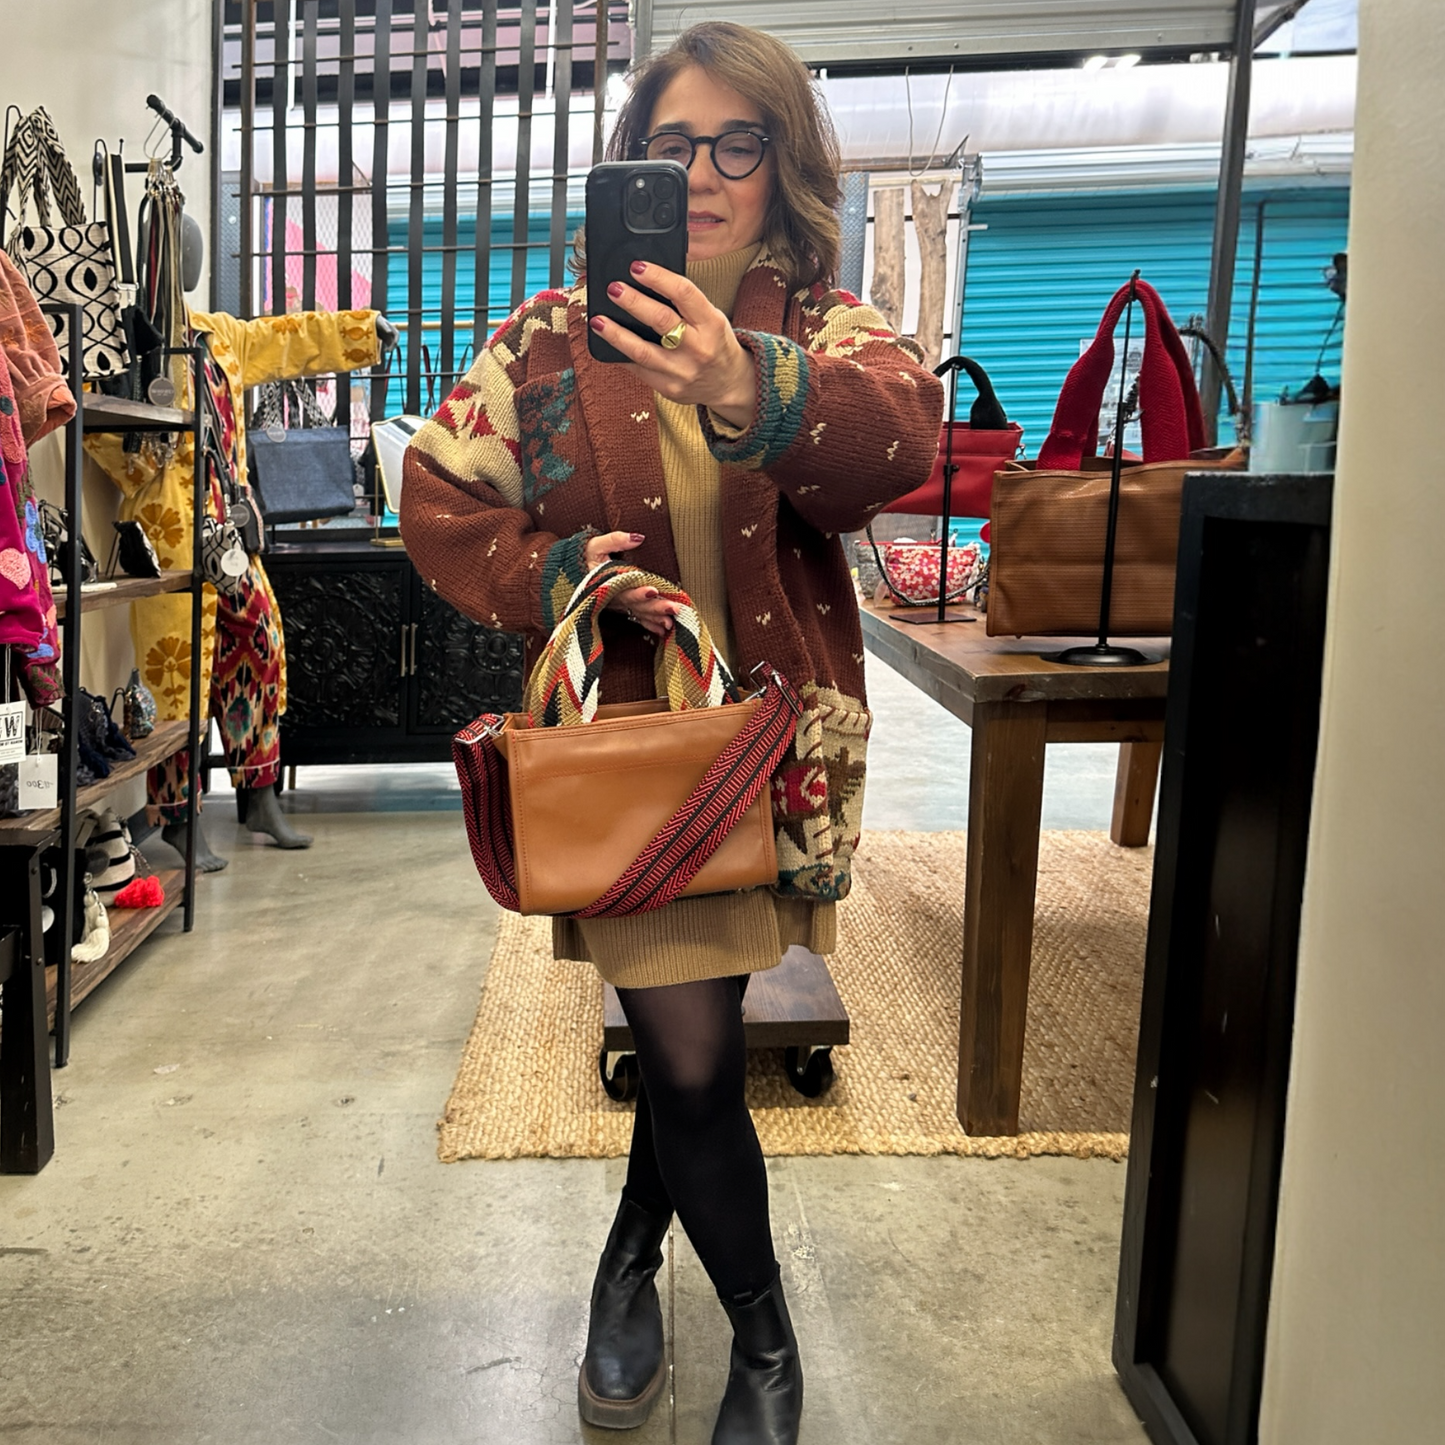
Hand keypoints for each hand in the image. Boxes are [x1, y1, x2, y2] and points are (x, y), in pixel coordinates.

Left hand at [375, 314, 398, 351]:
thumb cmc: (378, 320)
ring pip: (391, 345)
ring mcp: (389, 338)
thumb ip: (385, 327)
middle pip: (394, 341)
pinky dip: (386, 348)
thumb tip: (390, 332)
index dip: (396, 340)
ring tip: (385, 351)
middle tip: (388, 350)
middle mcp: (392, 334)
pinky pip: (387, 345)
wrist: (373, 321)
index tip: (394, 344)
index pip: (397, 335)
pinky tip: (384, 350)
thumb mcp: (381, 323)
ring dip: (390, 348)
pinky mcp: (385, 340)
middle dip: (392, 346)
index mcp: (393, 329)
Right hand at [582, 529, 677, 636]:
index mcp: (608, 581)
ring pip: (639, 613)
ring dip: (656, 618)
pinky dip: (651, 624)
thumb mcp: (595, 545)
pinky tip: (664, 630)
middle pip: (636, 604)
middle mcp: (614, 596)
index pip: (625, 588)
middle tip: (674, 608)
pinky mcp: (622, 606)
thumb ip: (615, 540)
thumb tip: (638, 537)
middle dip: (655, 607)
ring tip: (672, 623)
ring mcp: (618, 604)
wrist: (567, 572)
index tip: (653, 591)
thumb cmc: (582, 556)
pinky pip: (637, 618)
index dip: (638, 591)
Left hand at [589, 262, 756, 428]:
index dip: (658, 277)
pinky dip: (621, 353)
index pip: (683, 293)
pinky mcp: (669, 388)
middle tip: (613, 288)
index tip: (637, 268)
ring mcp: (683, 372)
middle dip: (633, 302)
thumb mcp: (711, 318)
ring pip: (643, 351)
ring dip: (616, 334)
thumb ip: (685, 302)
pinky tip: (609, 342)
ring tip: (598, 320)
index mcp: (711, 323)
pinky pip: (639, 369)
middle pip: (661, 321)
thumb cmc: (715, 343)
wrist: (728, 384)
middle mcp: (699, 348)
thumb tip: (645, 280)